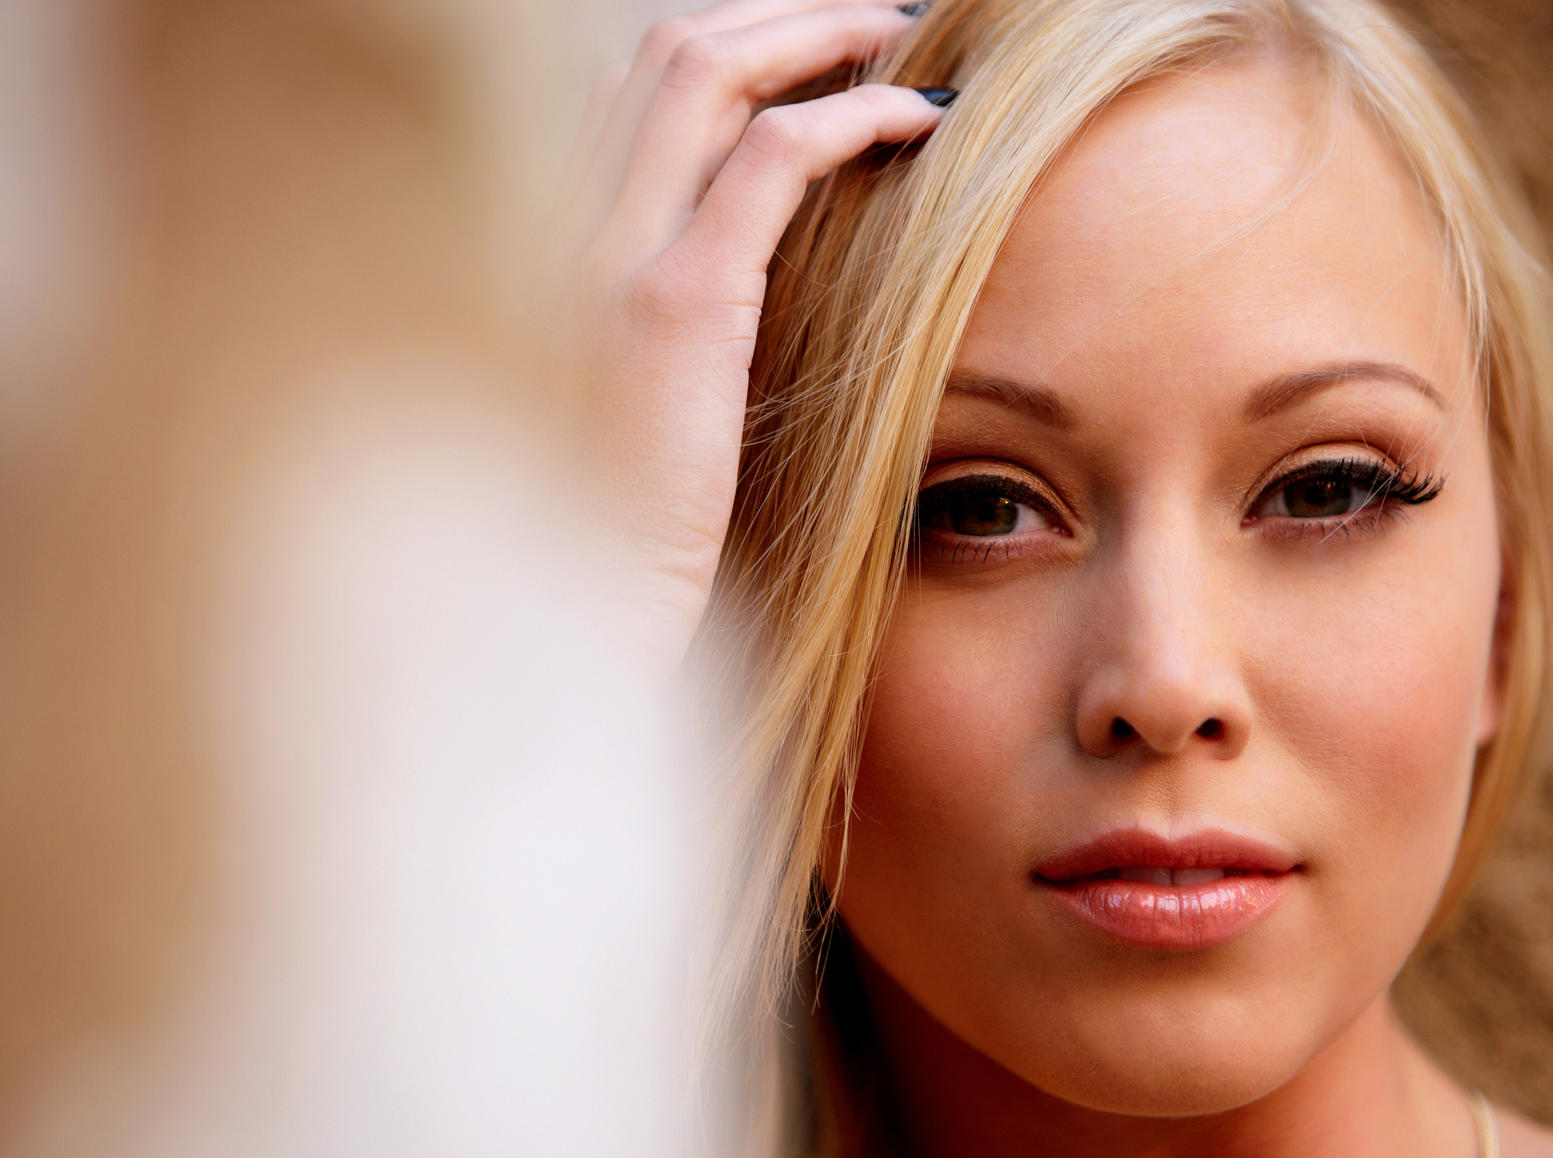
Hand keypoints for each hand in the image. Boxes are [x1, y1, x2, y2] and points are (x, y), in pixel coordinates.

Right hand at [560, 0, 947, 669]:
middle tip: (868, 15)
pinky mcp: (674, 305)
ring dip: (814, 34)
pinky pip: (774, 160)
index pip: (626, 91)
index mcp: (548, 243)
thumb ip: (672, 320)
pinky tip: (918, 120)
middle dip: (773, 14)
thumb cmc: (618, 529)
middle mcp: (562, 227)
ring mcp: (607, 255)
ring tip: (897, 35)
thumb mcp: (633, 401)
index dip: (724, 48)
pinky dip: (853, 117)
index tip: (807, 48)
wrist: (577, 616)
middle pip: (663, 53)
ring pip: (707, 72)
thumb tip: (753, 279)